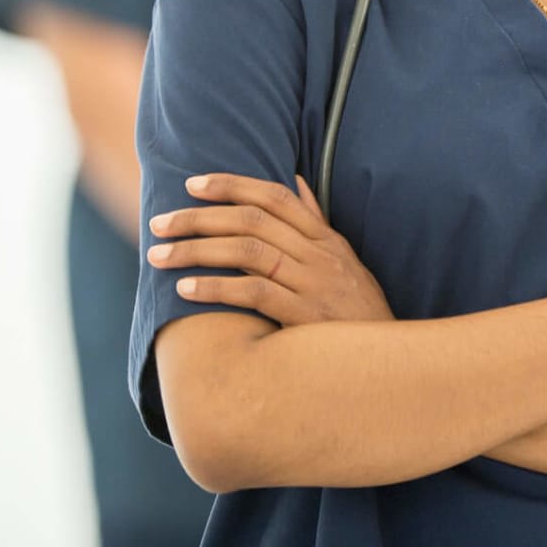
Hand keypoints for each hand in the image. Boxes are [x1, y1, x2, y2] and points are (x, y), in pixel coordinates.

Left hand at [147, 173, 393, 326]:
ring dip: (196, 250)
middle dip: (200, 217)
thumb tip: (293, 182)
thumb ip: (316, 224)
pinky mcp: (306, 316)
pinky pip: (255, 293)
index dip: (232, 185)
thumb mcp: (344, 263)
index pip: (275, 197)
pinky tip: (185, 289)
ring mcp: (314, 284)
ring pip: (248, 251)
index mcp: (326, 240)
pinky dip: (216, 288)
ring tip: (159, 255)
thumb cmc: (357, 313)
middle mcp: (320, 256)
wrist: (386, 364)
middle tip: (160, 223)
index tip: (192, 183)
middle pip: (253, 221)